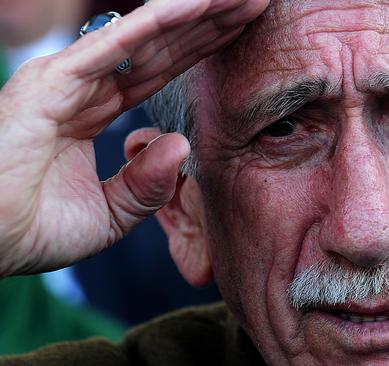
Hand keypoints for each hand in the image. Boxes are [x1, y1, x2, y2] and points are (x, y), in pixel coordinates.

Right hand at [0, 0, 268, 276]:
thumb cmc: (31, 230)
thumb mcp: (110, 214)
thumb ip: (148, 184)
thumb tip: (181, 145)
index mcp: (95, 111)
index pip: (161, 71)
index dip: (202, 49)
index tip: (241, 31)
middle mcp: (85, 86)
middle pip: (163, 46)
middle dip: (211, 23)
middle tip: (255, 1)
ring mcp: (69, 78)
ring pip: (146, 37)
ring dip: (196, 12)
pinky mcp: (53, 80)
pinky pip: (115, 44)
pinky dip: (157, 22)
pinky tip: (195, 5)